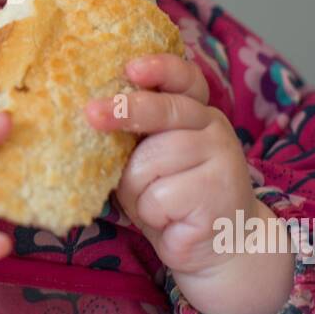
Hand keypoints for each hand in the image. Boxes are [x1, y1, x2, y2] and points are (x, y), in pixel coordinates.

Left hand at [86, 53, 260, 275]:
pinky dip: (151, 213)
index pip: (185, 79)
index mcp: (196, 112)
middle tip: (92, 114)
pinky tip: (170, 220)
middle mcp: (214, 128)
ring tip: (154, 203)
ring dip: (137, 189)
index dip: (160, 69)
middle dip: (125, 111)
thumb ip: (136, 135)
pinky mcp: (218, 193)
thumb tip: (92, 116)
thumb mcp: (151, 159)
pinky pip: (159, 197)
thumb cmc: (172, 197)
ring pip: (150, 162)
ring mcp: (221, 159)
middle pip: (164, 111)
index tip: (131, 67)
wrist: (220, 245)